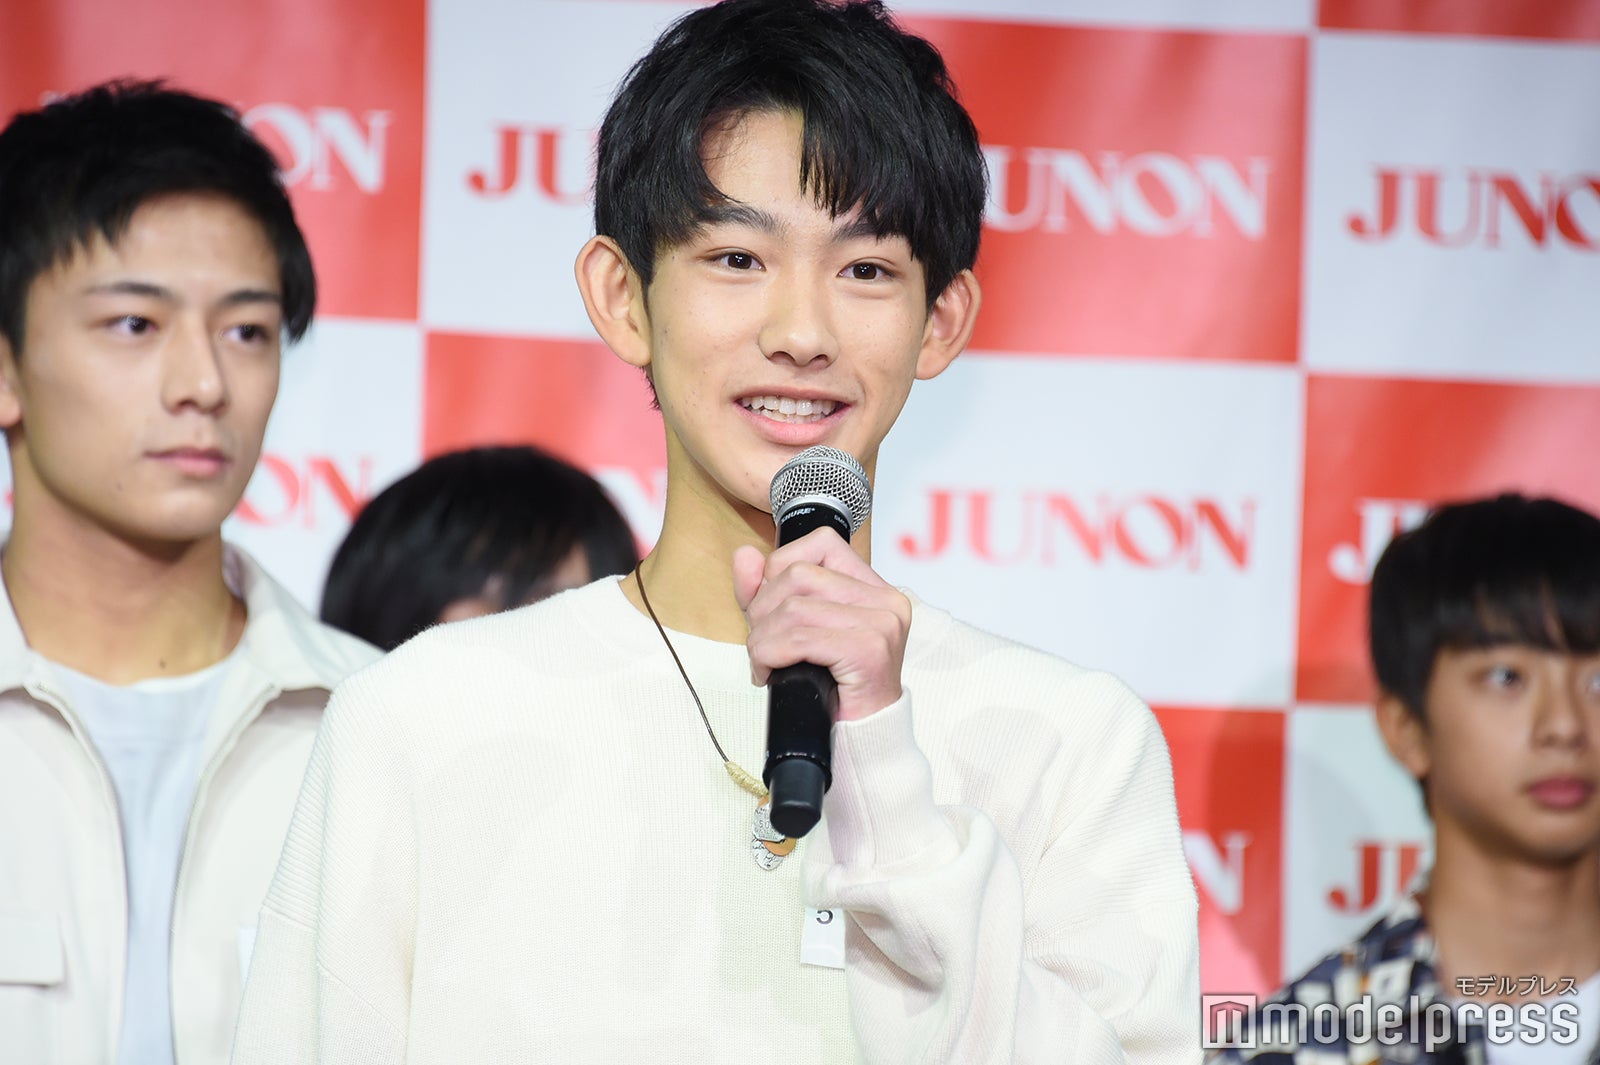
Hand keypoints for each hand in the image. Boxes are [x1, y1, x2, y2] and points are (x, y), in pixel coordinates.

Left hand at [732, 528, 911, 721]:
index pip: (820, 543)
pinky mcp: (870, 649)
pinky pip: (799, 638)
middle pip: (799, 575)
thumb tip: (745, 555)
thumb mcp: (791, 630)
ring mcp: (882, 622)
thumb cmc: (831, 689)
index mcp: (873, 587)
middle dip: (763, 610)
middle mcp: (885, 598)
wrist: (858, 741)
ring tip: (765, 662)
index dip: (780, 569)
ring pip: (794, 606)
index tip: (770, 608)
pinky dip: (771, 654)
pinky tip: (770, 673)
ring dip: (763, 638)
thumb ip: (766, 591)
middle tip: (762, 646)